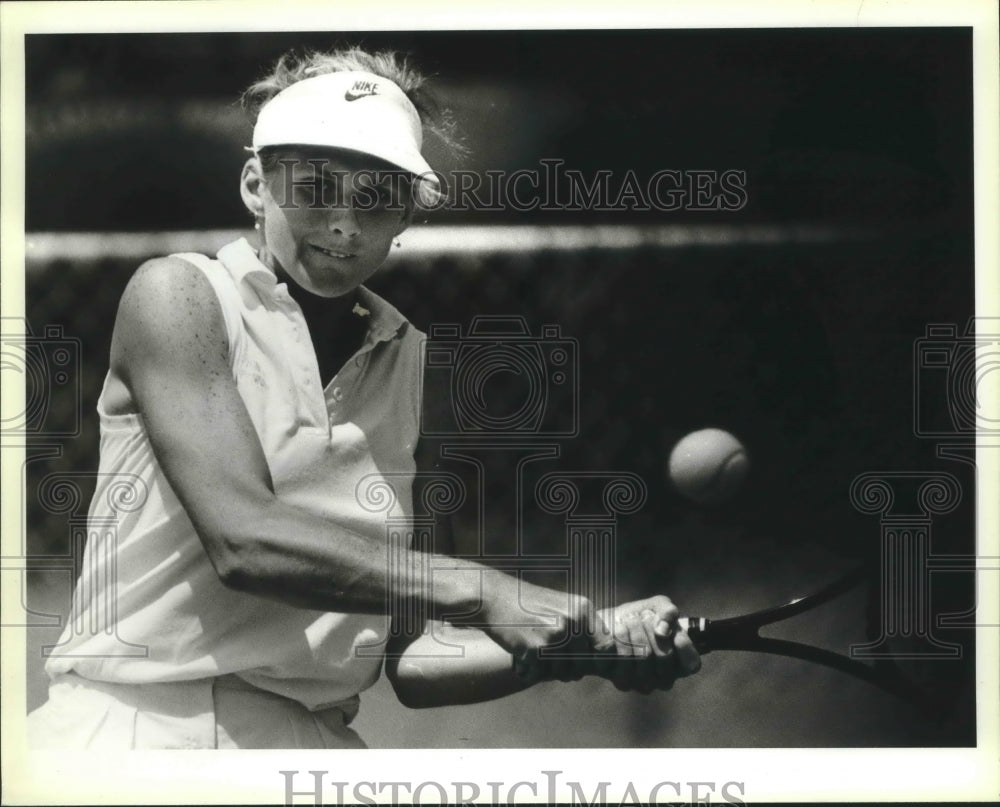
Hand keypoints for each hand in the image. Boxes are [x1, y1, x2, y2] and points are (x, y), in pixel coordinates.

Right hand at [476, 571, 610, 682]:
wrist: (493, 596)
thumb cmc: (526, 603)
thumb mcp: (561, 606)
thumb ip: (580, 628)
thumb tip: (598, 662)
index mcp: (583, 609)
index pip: (607, 646)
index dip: (600, 660)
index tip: (587, 664)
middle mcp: (573, 622)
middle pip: (584, 664)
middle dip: (569, 668)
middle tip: (549, 658)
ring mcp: (555, 636)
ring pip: (562, 673)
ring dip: (547, 670)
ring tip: (532, 652)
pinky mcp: (536, 650)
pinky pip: (540, 675)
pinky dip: (530, 671)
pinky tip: (520, 656)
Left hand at [589, 596, 700, 692]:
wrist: (607, 624)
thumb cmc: (639, 618)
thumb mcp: (658, 606)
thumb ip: (668, 612)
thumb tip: (663, 630)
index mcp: (679, 664)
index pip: (691, 663)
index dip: (682, 643)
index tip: (667, 627)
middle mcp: (664, 679)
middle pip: (664, 655)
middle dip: (650, 628)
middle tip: (642, 617)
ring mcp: (644, 684)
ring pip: (643, 657)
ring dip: (634, 631)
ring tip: (628, 621)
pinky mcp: (623, 682)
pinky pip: (623, 661)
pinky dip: (619, 639)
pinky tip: (617, 632)